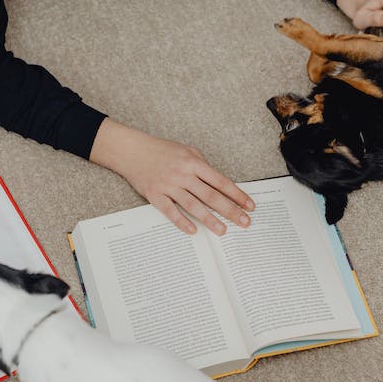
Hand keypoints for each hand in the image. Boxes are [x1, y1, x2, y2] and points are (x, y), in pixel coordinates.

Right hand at [89, 118, 253, 235]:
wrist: (133, 151)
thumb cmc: (161, 150)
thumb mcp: (187, 151)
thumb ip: (202, 166)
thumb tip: (218, 184)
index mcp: (194, 162)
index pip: (221, 182)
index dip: (237, 195)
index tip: (249, 205)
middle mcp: (183, 174)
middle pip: (211, 196)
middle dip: (230, 210)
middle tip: (244, 222)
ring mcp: (169, 186)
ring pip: (193, 206)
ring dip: (210, 219)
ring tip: (223, 230)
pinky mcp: (155, 195)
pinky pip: (170, 211)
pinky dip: (182, 222)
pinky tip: (193, 230)